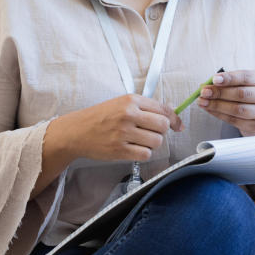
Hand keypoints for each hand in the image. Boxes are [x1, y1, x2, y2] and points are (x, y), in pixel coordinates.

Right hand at [50, 94, 183, 162]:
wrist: (77, 131)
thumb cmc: (100, 117)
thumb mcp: (121, 103)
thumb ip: (145, 107)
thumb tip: (171, 114)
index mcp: (130, 100)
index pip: (163, 109)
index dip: (174, 119)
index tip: (177, 126)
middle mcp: (128, 114)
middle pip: (163, 126)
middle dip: (161, 131)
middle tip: (151, 132)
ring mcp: (124, 133)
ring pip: (156, 141)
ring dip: (151, 143)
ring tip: (139, 140)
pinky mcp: (120, 150)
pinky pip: (145, 154)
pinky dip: (143, 153)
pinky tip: (133, 148)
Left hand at [197, 69, 254, 135]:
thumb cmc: (248, 93)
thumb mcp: (242, 83)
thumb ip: (227, 82)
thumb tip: (206, 85)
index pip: (245, 77)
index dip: (229, 78)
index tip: (214, 79)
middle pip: (241, 94)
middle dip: (220, 92)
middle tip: (204, 92)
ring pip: (237, 109)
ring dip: (216, 105)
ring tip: (203, 101)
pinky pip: (233, 120)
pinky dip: (218, 114)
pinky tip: (209, 109)